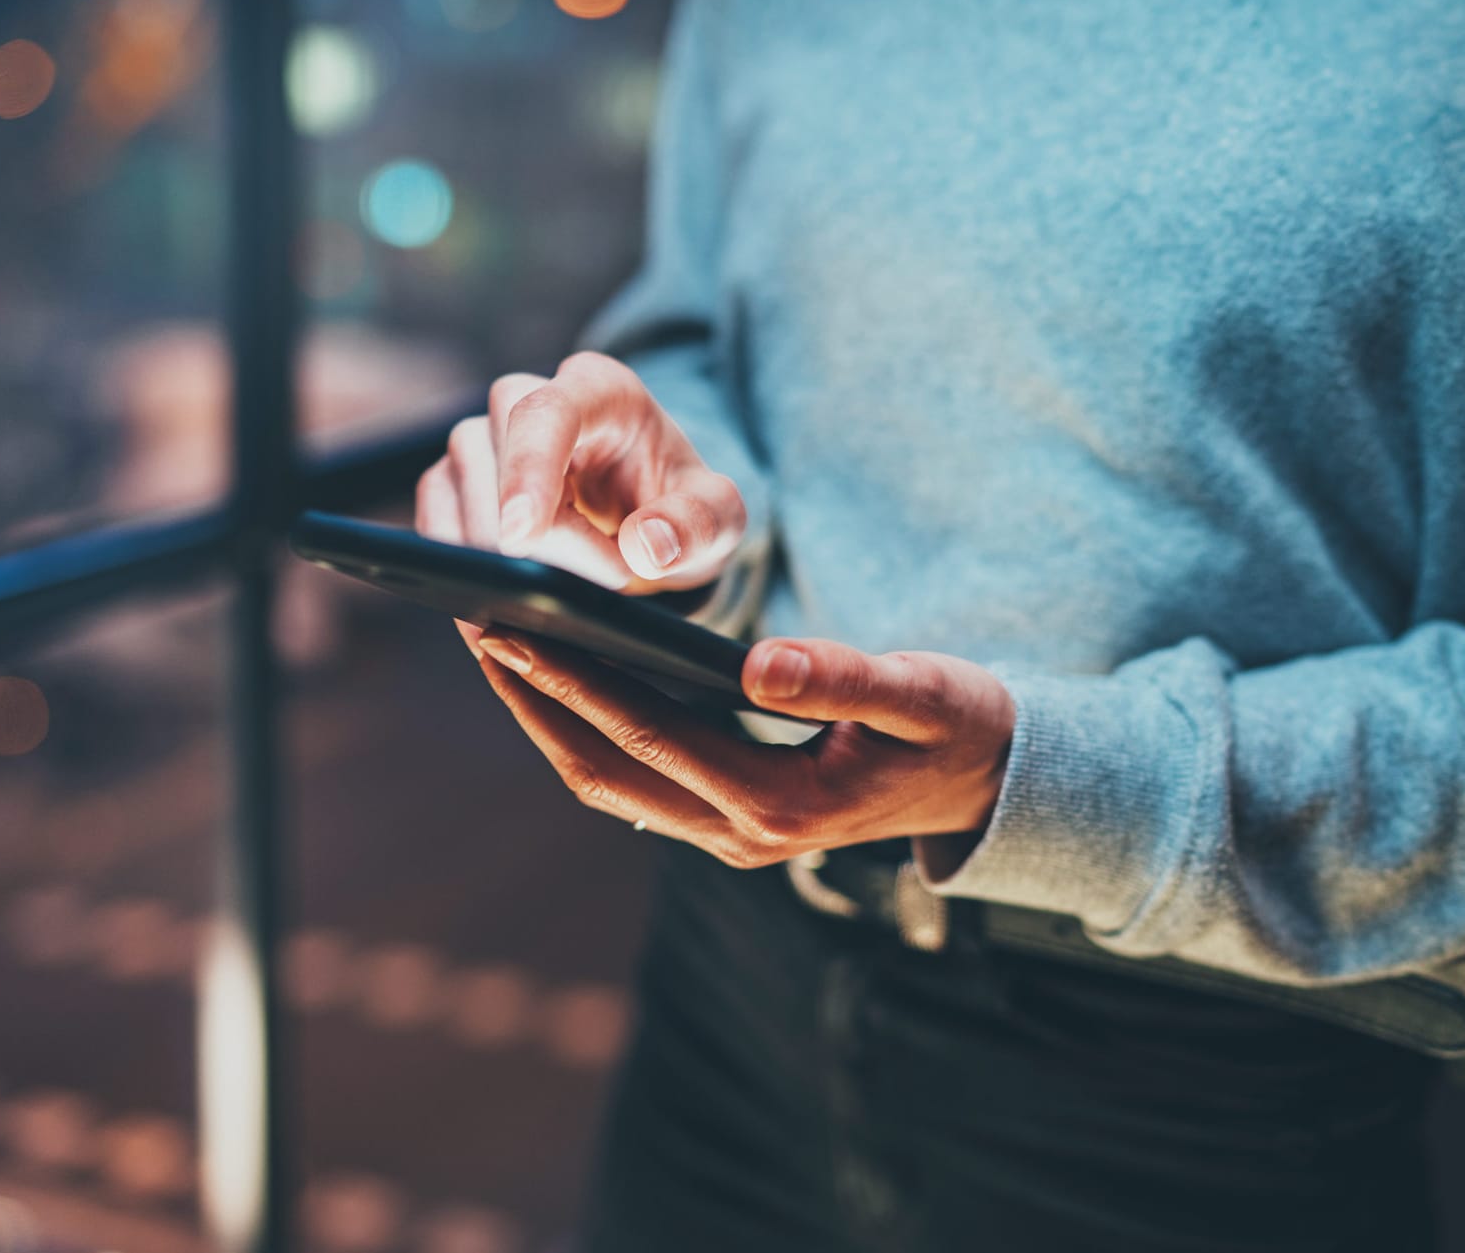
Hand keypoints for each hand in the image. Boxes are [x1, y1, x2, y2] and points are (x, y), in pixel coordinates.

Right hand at [415, 352, 748, 652]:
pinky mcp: (454, 482)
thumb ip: (698, 525)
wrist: (649, 531)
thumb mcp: (719, 521)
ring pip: (455, 489)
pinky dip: (461, 567)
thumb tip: (646, 545)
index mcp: (600, 390)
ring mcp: (485, 438)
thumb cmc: (682, 515)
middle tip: (604, 582)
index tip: (521, 536)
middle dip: (533, 537)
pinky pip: (434, 521)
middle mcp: (531, 399)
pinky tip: (504, 603)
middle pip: (494, 453)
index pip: (546, 412)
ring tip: (568, 592)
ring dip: (498, 555)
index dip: (528, 470)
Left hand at [470, 630, 1015, 876]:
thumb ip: (845, 678)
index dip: (576, 683)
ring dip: (549, 721)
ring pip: (610, 783)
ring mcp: (731, 837)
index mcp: (781, 802)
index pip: (651, 737)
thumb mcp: (923, 693)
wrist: (990, 785)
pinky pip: (635, 780)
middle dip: (536, 702)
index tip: (514, 628)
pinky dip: (587, 732)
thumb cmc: (959, 727)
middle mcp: (743, 835)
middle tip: (475, 629)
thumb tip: (760, 662)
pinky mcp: (727, 820)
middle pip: (607, 771)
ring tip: (498, 650)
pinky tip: (558, 680)